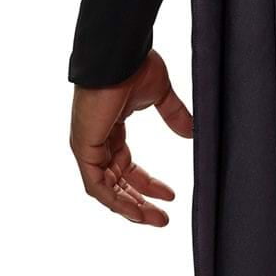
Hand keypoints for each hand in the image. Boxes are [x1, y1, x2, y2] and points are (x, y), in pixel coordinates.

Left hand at [69, 50, 194, 226]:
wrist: (119, 55)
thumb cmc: (134, 66)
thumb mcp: (160, 96)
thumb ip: (174, 116)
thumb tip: (192, 133)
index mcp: (110, 129)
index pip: (125, 165)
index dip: (148, 183)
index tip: (171, 195)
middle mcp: (96, 139)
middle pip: (116, 182)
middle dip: (140, 201)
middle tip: (162, 217)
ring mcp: (87, 145)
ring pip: (106, 190)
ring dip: (131, 207)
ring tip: (156, 220)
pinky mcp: (84, 148)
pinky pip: (97, 186)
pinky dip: (115, 201)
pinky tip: (137, 211)